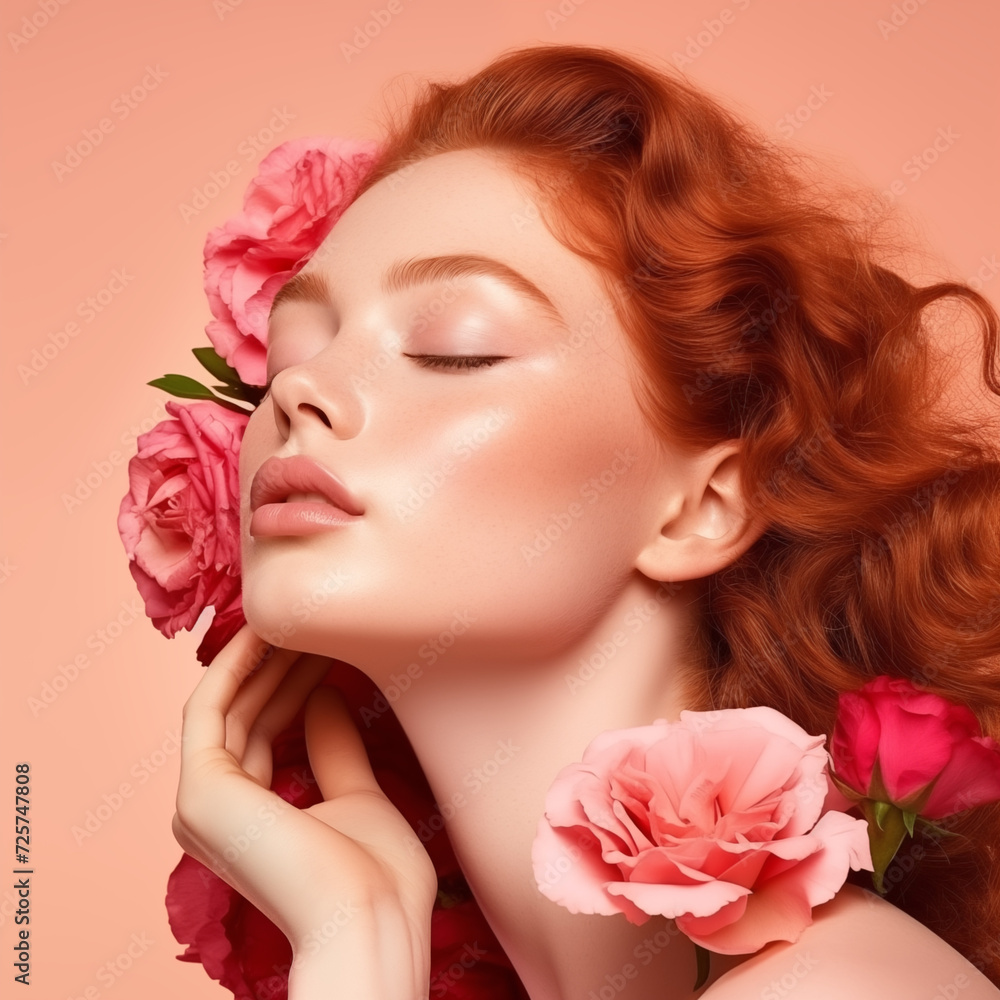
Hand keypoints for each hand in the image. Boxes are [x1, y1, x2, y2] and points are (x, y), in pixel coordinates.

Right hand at [172, 624, 437, 996]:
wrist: (372, 922)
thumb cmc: (376, 878)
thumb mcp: (357, 795)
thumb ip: (332, 746)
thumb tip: (324, 695)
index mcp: (247, 819)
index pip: (263, 731)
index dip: (290, 682)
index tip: (323, 642)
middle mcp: (215, 812)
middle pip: (245, 714)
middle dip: (281, 663)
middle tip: (315, 619)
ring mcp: (201, 804)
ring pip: (229, 705)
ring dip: (263, 656)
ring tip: (301, 616)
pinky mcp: (200, 791)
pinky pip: (211, 707)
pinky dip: (236, 664)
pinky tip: (268, 632)